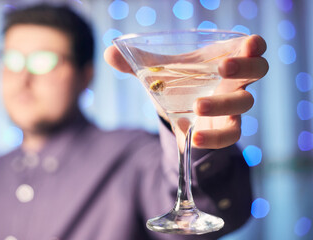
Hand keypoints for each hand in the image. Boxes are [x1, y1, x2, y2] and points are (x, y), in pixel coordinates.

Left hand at [104, 34, 267, 148]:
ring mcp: (233, 107)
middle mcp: (234, 81)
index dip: (253, 45)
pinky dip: (214, 138)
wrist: (179, 115)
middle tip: (223, 68)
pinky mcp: (225, 130)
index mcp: (222, 58)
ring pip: (244, 103)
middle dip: (244, 68)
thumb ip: (135, 62)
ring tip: (197, 105)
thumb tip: (108, 52)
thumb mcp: (159, 73)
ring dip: (222, 103)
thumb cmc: (177, 85)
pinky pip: (230, 135)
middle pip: (258, 71)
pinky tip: (194, 138)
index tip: (250, 43)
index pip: (249, 48)